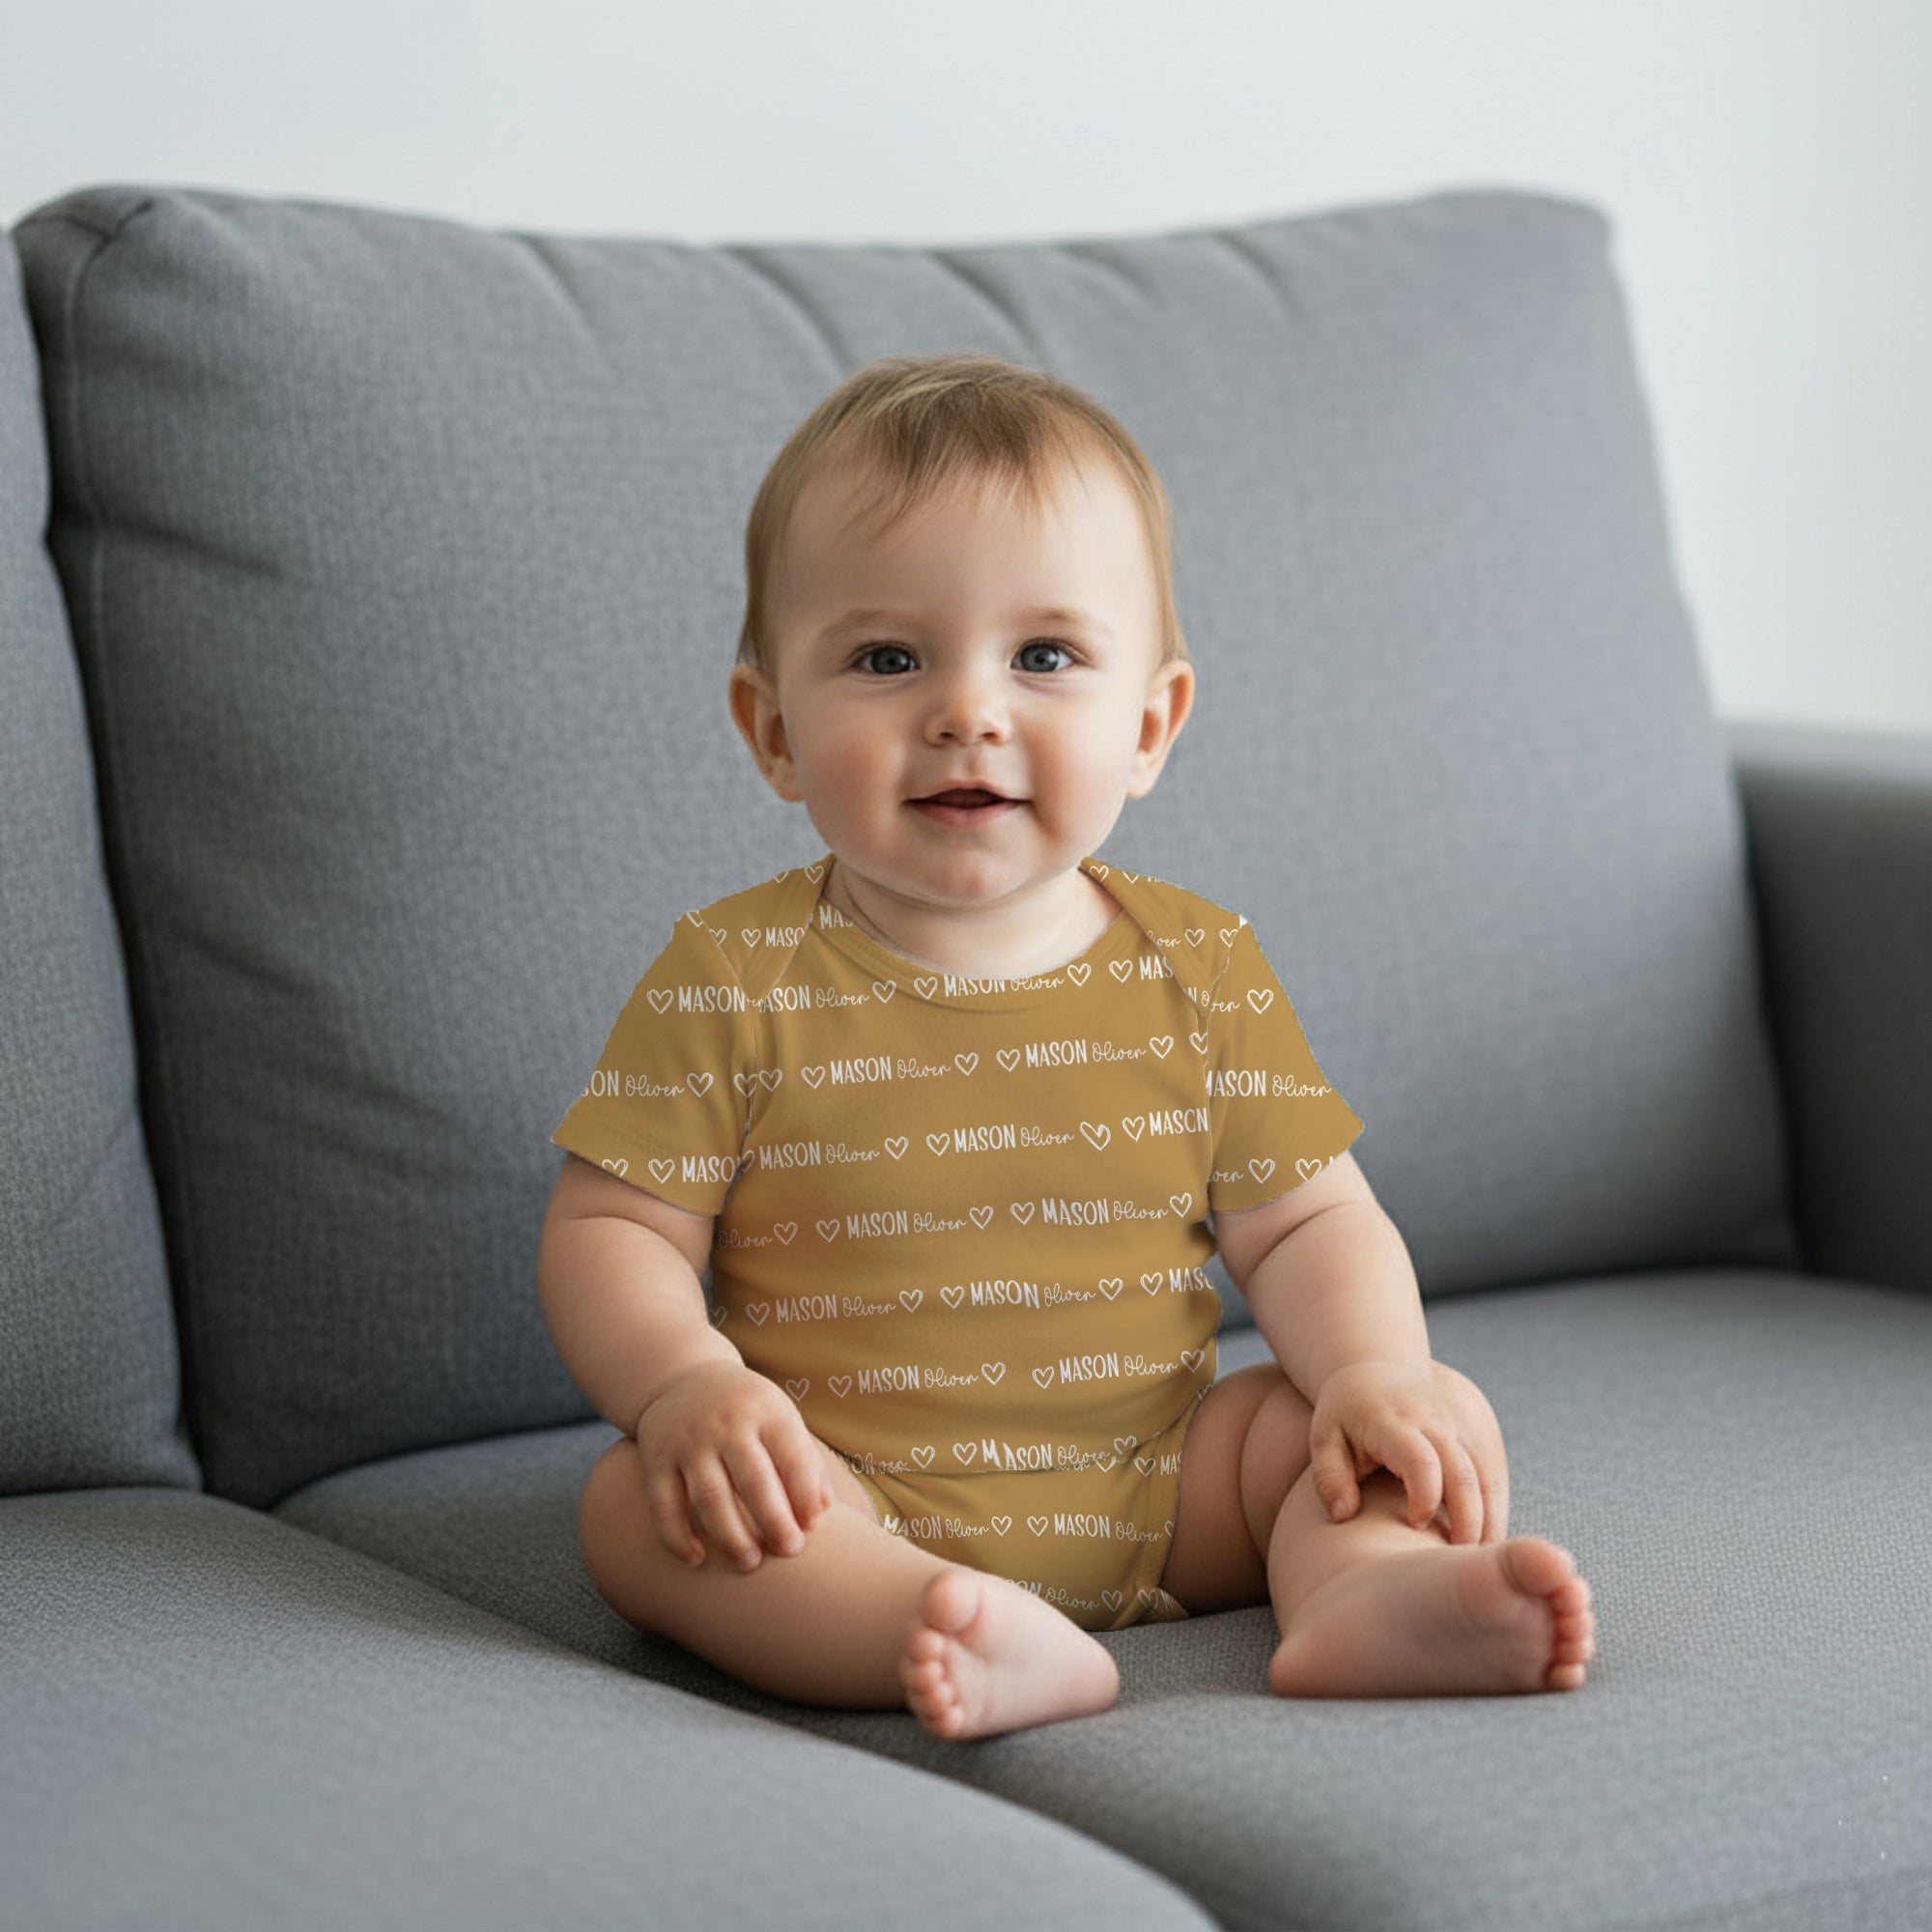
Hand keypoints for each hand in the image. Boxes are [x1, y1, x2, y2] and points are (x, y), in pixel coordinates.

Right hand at [632, 1360, 833, 1571]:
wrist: (682, 1377)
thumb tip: (821, 1511)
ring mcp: (689, 1441)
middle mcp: (727, 1424)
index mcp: (766, 1412)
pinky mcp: (657, 1459)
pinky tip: (696, 1560)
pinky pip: (664, 1505)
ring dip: (730, 1536)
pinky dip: (677, 1537)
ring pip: (710, 1497)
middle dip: (774, 1522)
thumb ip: (804, 1461)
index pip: (793, 1457)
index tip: (811, 1528)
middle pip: (754, 1480)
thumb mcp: (780, 1418)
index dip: (806, 1496)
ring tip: (749, 1564)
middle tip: (788, 1552)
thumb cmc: (747, 1412)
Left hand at [1307, 1359, 1508, 1544]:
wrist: (1384, 1366)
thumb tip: (1344, 1516)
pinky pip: (1497, 1481)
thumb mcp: (1325, 1437)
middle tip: (1456, 1564)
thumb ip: (1328, 1477)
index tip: (1415, 1523)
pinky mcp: (1485, 1435)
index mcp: (1396, 1423)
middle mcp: (1438, 1423)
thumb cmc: (1348, 1413)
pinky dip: (1492, 1514)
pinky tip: (1477, 1542)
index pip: (1421, 1461)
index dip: (1424, 1497)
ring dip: (1486, 1525)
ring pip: (1489, 1483)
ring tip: (1470, 1563)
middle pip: (1465, 1477)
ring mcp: (1466, 1428)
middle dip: (1466, 1525)